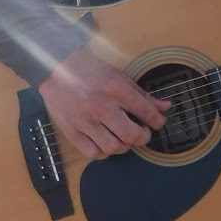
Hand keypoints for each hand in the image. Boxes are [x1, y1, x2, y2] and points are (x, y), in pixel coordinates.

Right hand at [38, 48, 171, 159]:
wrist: (54, 67)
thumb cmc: (89, 70)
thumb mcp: (119, 76)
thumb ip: (142, 95)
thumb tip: (165, 107)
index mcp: (115, 89)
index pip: (146, 112)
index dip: (157, 121)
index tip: (157, 122)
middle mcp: (100, 106)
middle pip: (131, 135)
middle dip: (142, 137)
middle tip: (141, 132)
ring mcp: (84, 121)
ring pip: (113, 148)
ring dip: (124, 146)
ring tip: (123, 137)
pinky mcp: (71, 131)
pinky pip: (93, 153)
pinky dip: (103, 152)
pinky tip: (105, 142)